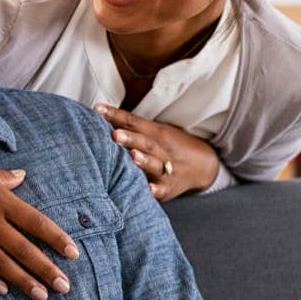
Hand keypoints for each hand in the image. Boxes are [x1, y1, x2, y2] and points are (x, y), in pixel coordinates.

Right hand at [0, 166, 79, 299]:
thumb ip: (4, 177)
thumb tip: (22, 175)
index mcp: (1, 200)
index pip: (36, 222)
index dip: (56, 238)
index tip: (73, 253)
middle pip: (23, 248)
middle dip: (45, 269)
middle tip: (64, 286)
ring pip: (2, 262)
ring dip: (23, 280)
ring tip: (42, 295)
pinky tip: (4, 291)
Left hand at [94, 104, 219, 201]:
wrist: (203, 164)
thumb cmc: (167, 146)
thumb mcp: (153, 132)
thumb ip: (129, 126)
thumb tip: (98, 113)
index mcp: (155, 133)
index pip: (133, 121)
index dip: (115, 115)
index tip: (97, 110)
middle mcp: (161, 149)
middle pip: (146, 142)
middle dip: (130, 138)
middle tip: (114, 134)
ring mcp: (166, 169)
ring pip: (155, 164)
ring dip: (144, 160)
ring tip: (132, 156)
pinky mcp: (169, 188)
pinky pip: (162, 189)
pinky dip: (156, 189)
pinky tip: (148, 189)